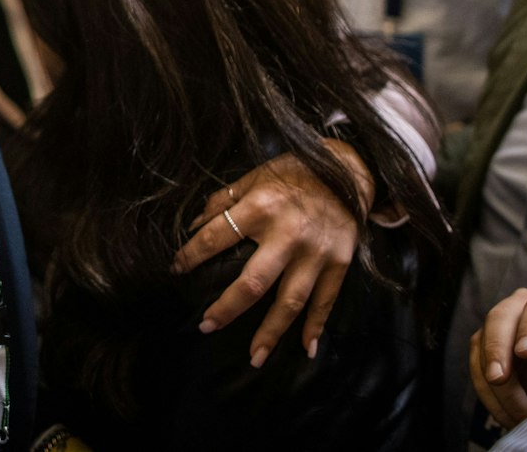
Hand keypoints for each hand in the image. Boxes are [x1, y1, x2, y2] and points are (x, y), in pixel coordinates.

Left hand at [172, 141, 371, 363]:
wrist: (350, 169)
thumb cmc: (296, 173)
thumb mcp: (256, 176)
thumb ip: (225, 200)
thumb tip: (195, 224)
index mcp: (261, 207)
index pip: (217, 236)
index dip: (192, 255)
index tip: (176, 269)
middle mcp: (288, 234)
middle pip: (254, 282)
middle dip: (228, 308)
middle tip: (206, 326)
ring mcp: (316, 253)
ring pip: (290, 301)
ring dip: (271, 332)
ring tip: (255, 357)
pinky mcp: (339, 263)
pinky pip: (325, 301)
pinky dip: (316, 327)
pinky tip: (305, 349)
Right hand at [469, 287, 526, 429]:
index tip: (525, 353)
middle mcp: (525, 307)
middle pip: (501, 316)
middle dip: (497, 348)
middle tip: (499, 379)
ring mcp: (502, 327)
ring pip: (482, 341)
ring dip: (491, 379)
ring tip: (515, 415)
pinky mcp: (487, 348)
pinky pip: (476, 367)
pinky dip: (487, 393)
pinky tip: (507, 417)